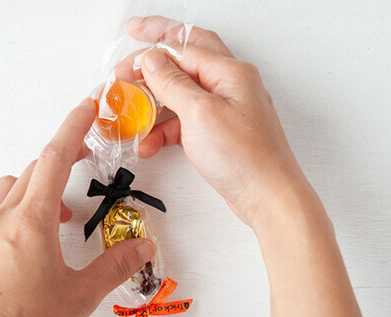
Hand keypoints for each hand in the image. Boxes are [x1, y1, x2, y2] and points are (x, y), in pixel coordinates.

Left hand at [0, 98, 155, 316]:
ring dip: (33, 189)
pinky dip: (13, 218)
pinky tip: (26, 249)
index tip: (85, 108)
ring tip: (55, 215)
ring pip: (8, 191)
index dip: (72, 128)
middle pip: (31, 170)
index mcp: (32, 220)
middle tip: (80, 161)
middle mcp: (2, 220)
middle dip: (59, 159)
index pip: (54, 157)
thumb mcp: (81, 294)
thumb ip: (115, 266)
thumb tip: (142, 248)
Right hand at [117, 16, 311, 226]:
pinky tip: (149, 143)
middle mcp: (230, 84)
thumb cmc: (246, 157)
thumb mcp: (200, 112)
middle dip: (156, 53)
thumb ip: (173, 82)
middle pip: (186, 57)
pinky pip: (186, 120)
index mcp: (229, 71)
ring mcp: (226, 108)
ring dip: (155, 102)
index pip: (182, 47)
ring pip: (182, 92)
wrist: (268, 197)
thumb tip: (152, 59)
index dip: (148, 53)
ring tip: (132, 114)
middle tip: (132, 46)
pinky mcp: (220, 131)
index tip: (123, 67)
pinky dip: (166, 129)